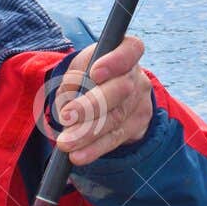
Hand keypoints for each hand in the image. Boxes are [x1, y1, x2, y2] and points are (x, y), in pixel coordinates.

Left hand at [52, 36, 153, 165]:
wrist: (109, 92)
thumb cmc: (90, 74)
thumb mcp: (80, 67)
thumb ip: (73, 79)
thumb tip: (69, 100)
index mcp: (126, 51)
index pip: (130, 50)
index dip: (115, 61)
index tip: (94, 74)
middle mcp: (137, 76)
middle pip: (121, 90)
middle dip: (92, 105)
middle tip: (67, 117)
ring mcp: (140, 102)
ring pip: (116, 118)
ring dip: (88, 133)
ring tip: (66, 142)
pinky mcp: (137, 125)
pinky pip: (115, 138)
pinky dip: (94, 149)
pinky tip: (78, 155)